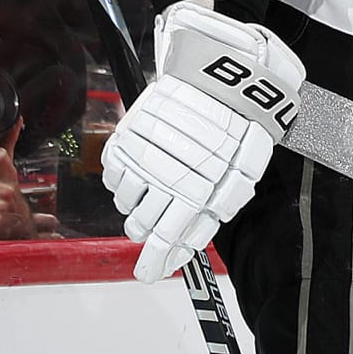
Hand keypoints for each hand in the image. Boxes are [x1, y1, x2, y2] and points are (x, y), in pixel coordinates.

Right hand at [101, 0, 307, 282]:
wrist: (221, 80)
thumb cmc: (236, 129)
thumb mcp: (238, 179)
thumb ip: (211, 215)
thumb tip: (188, 248)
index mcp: (197, 192)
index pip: (167, 238)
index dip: (155, 260)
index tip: (147, 273)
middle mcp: (164, 178)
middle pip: (142, 224)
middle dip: (148, 230)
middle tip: (156, 224)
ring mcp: (141, 158)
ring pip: (126, 202)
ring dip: (137, 205)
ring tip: (155, 189)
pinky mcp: (126, 138)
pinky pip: (114, 176)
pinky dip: (124, 182)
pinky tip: (141, 172)